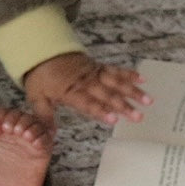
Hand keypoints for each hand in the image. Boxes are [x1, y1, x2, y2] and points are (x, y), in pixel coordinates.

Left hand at [23, 52, 150, 130]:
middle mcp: (85, 83)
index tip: (115, 120)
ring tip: (148, 101)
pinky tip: (142, 79)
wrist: (42, 51)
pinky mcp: (97, 67)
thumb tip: (48, 135)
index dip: (101, 111)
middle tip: (138, 116)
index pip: (88, 103)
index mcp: (70, 92)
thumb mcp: (36, 97)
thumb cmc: (40, 76)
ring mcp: (93, 73)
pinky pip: (114, 69)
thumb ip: (44, 116)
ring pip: (115, 82)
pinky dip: (128, 73)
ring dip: (132, 91)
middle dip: (123, 106)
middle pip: (106, 95)